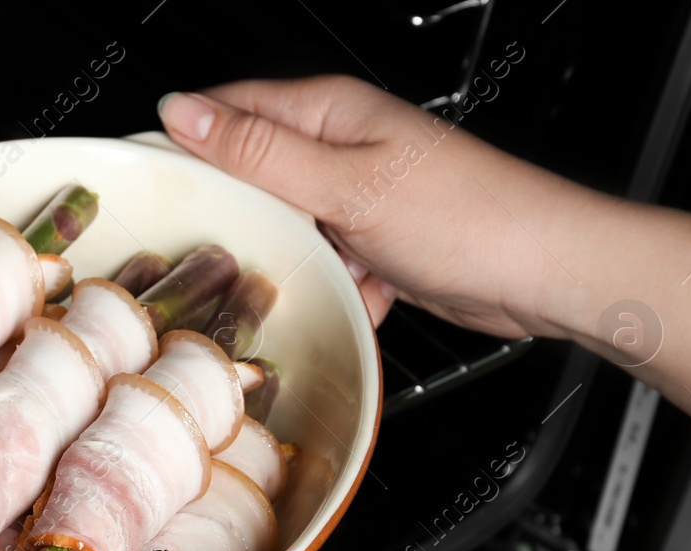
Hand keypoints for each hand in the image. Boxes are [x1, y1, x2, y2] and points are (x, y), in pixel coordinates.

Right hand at [158, 76, 606, 337]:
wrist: (546, 274)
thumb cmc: (470, 217)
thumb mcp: (344, 184)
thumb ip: (258, 152)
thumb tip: (183, 111)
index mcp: (330, 112)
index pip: (226, 112)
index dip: (182, 143)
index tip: (143, 179)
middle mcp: (343, 147)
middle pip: (255, 179)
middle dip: (241, 220)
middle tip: (221, 251)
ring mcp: (361, 196)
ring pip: (291, 231)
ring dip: (294, 263)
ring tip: (305, 280)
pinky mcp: (379, 243)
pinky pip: (330, 267)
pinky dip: (338, 288)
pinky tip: (356, 299)